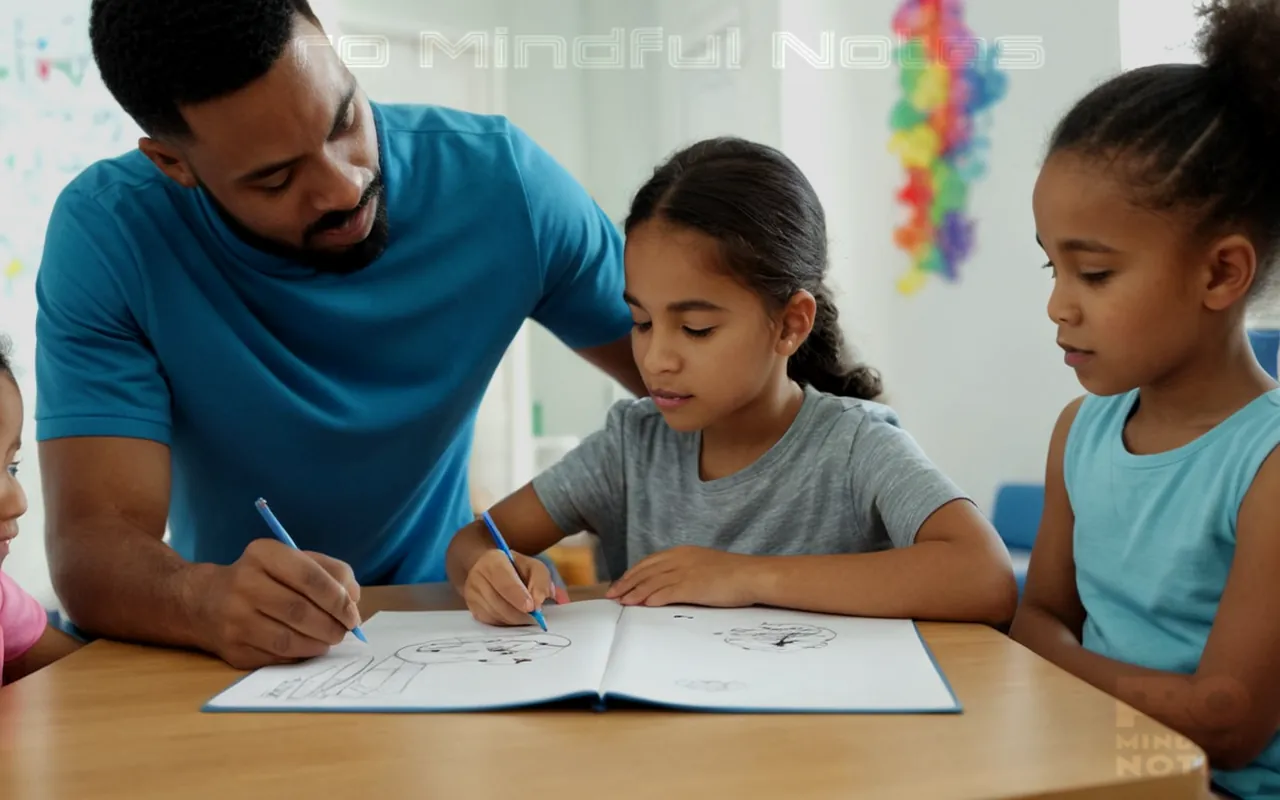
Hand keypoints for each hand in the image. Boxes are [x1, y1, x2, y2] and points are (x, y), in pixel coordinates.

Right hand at [195, 538, 363, 668]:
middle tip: (345, 630)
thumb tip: (354, 598)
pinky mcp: (233, 648)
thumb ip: (329, 572)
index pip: (310, 577)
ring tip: (330, 638)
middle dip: (332, 625)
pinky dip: (301, 654)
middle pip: (300, 611)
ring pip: (289, 639)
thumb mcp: (292, 560)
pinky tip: (308, 646)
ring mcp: (234, 619)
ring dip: (319, 642)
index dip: (338, 598)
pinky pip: (277, 657)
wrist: (204, 602)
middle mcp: (243, 584)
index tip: (353, 612)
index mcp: (262, 554)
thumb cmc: (262, 578)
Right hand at [464, 549, 568, 625]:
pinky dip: (506, 623)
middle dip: (520, 613)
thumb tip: (539, 602)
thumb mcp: (534, 567)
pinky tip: (514, 615)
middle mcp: (477, 576)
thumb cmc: (516, 568)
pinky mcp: (472, 609)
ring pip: (495, 615)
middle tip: (535, 616)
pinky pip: (491, 622)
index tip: (532, 607)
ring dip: (515, 619)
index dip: (519, 597)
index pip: (504, 582)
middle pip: (499, 602)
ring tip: (526, 615)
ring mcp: (472, 594)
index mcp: (493, 561)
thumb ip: (541, 582)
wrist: (493, 570)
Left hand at [606, 546, 759, 606]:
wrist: (752, 575)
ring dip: (634, 593)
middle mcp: (680, 560)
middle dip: (626, 583)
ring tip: (622, 602)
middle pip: (645, 571)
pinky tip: (643, 606)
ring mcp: (685, 572)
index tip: (620, 583)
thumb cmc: (733, 574)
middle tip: (612, 595)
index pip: (649, 562)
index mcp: (683, 552)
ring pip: (652, 583)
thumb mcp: (704, 566)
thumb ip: (686, 571)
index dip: (632, 573)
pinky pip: (666, 593)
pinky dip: (652, 599)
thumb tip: (671, 584)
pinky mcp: (692, 586)